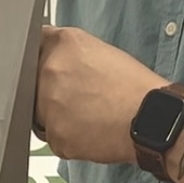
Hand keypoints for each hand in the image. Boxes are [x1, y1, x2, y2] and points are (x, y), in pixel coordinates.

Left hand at [35, 25, 164, 163]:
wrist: (151, 119)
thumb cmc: (133, 87)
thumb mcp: (100, 50)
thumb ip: (68, 49)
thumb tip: (48, 53)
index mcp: (62, 45)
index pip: (33, 47)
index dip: (41, 60)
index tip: (49, 68)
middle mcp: (50, 71)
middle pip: (32, 83)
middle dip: (50, 91)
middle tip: (80, 97)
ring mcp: (48, 105)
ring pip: (40, 113)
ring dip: (58, 115)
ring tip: (89, 114)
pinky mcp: (55, 135)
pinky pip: (54, 137)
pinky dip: (69, 137)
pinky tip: (90, 130)